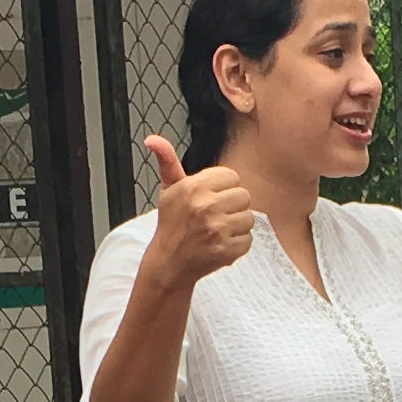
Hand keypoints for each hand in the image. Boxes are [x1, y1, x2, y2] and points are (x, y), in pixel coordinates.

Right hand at [139, 132, 254, 291]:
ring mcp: (217, 229)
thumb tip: (152, 138)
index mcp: (194, 187)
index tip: (211, 198)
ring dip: (237, 225)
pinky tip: (220, 244)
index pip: (232, 176)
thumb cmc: (171, 223)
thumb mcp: (168, 189)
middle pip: (244, 196)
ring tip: (218, 230)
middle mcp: (206, 206)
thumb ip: (167, 160)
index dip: (223, 188)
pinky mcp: (227, 250)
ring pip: (249, 218)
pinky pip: (248, 240)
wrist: (169, 262)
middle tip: (215, 216)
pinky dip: (237, 244)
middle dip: (232, 205)